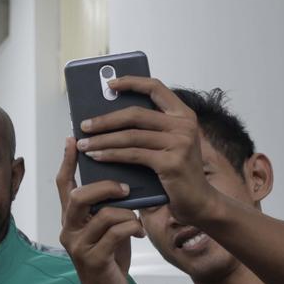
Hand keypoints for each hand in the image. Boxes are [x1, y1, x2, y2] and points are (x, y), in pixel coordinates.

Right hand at [56, 138, 144, 283]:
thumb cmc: (109, 257)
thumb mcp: (106, 227)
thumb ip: (106, 206)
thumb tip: (125, 179)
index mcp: (71, 218)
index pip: (63, 184)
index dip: (67, 161)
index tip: (72, 139)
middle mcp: (68, 229)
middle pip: (78, 196)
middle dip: (105, 187)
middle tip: (125, 188)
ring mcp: (78, 245)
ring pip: (102, 214)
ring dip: (125, 212)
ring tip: (136, 218)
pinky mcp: (92, 260)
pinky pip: (115, 233)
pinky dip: (131, 229)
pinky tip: (138, 234)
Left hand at [75, 76, 217, 223]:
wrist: (199, 201)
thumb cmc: (178, 172)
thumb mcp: (169, 143)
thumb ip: (151, 128)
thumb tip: (111, 117)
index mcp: (183, 115)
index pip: (156, 88)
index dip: (131, 82)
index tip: (109, 84)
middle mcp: (183, 125)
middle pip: (136, 114)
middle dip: (105, 119)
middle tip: (84, 125)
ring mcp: (179, 143)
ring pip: (131, 135)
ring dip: (102, 140)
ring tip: (84, 144)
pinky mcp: (171, 162)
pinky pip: (133, 154)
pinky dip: (111, 154)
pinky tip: (97, 157)